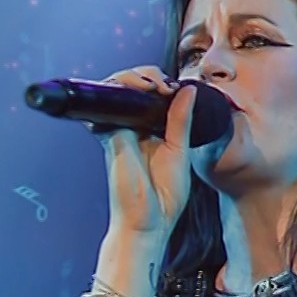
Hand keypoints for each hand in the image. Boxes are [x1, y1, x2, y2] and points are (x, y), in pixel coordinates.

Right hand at [99, 66, 196, 237]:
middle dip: (146, 74)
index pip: (149, 97)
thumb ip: (180, 121)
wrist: (148, 222)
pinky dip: (119, 89)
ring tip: (153, 84)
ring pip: (116, 90)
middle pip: (131, 88)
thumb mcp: (179, 151)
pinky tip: (139, 88)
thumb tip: (188, 90)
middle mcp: (131, 129)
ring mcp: (118, 131)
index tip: (176, 87)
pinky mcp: (109, 136)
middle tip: (164, 83)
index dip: (159, 83)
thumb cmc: (164, 195)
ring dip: (133, 77)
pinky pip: (107, 105)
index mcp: (150, 132)